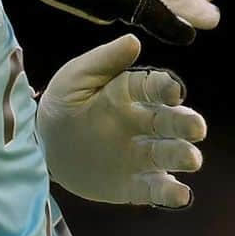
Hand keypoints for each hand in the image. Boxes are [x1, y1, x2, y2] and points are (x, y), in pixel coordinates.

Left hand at [38, 34, 205, 206]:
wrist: (39, 147)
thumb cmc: (63, 105)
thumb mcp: (75, 78)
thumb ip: (103, 61)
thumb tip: (133, 40)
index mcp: (130, 93)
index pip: (154, 87)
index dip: (164, 88)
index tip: (173, 90)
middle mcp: (143, 123)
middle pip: (171, 121)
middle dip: (185, 123)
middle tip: (195, 127)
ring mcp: (141, 154)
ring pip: (169, 154)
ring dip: (183, 155)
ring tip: (190, 158)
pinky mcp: (133, 184)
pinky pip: (155, 189)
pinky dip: (169, 192)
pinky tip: (180, 195)